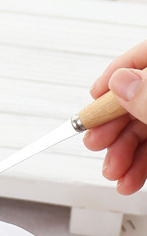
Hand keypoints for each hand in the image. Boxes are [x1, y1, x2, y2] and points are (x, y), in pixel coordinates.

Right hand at [85, 39, 146, 193]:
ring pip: (146, 127)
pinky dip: (141, 164)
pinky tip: (128, 179)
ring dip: (124, 154)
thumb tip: (121, 82)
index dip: (115, 75)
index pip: (144, 56)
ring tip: (112, 172)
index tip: (93, 97)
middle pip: (139, 98)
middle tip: (95, 143)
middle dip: (114, 127)